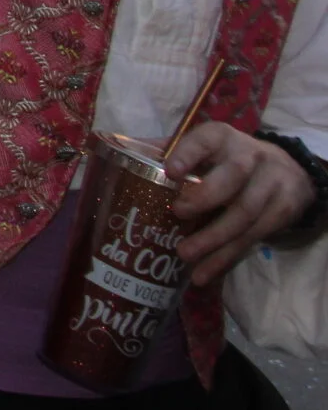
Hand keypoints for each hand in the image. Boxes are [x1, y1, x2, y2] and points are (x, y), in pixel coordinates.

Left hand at [172, 123, 317, 285]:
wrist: (288, 169)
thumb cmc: (227, 158)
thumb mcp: (204, 148)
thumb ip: (170, 151)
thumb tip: (121, 152)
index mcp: (221, 137)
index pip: (205, 140)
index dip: (188, 154)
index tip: (171, 171)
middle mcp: (249, 157)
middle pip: (232, 176)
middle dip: (205, 197)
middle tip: (177, 214)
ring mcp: (271, 184)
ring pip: (244, 213)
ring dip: (214, 238)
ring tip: (185, 255)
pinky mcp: (283, 211)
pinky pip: (254, 237)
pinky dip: (227, 257)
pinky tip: (206, 272)